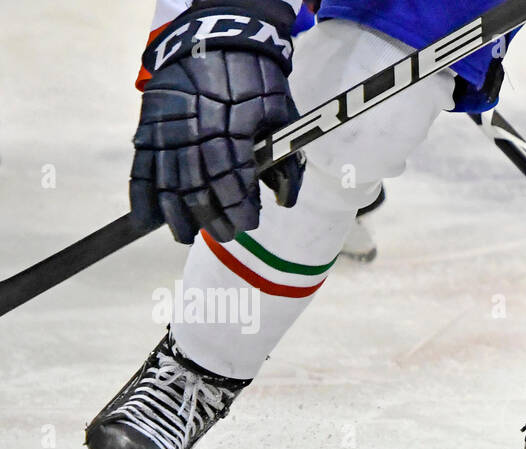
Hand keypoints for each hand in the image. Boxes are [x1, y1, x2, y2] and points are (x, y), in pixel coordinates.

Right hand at [130, 0, 303, 243]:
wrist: (220, 36)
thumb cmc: (258, 78)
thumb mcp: (281, 112)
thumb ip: (284, 158)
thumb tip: (285, 201)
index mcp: (231, 126)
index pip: (232, 178)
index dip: (239, 206)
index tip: (248, 223)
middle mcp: (196, 129)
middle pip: (199, 186)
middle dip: (212, 217)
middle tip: (225, 234)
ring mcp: (168, 128)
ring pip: (168, 181)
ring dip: (177, 214)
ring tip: (186, 235)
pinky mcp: (149, 125)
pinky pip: (141, 166)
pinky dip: (141, 195)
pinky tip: (147, 221)